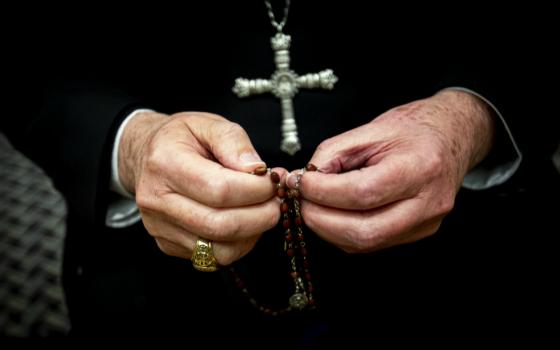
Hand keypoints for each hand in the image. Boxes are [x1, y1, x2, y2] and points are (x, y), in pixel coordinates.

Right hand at [119, 111, 283, 264]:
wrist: (145, 155)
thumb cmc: (181, 138)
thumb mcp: (208, 124)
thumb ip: (234, 142)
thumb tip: (258, 171)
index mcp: (166, 164)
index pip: (220, 190)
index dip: (256, 190)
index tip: (273, 181)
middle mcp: (157, 200)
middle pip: (220, 225)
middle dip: (261, 216)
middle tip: (276, 201)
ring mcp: (159, 227)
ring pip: (219, 249)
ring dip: (252, 234)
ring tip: (263, 211)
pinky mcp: (167, 244)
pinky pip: (212, 257)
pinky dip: (237, 244)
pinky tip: (244, 222)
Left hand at [287, 90, 494, 252]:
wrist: (450, 138)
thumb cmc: (412, 130)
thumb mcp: (369, 129)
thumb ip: (332, 155)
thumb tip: (301, 181)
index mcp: (419, 167)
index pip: (363, 193)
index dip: (323, 192)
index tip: (300, 182)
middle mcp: (428, 203)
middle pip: (364, 231)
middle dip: (320, 219)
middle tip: (301, 200)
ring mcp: (424, 224)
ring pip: (364, 243)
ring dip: (328, 228)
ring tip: (314, 204)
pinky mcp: (417, 234)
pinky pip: (371, 243)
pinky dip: (343, 231)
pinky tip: (333, 213)